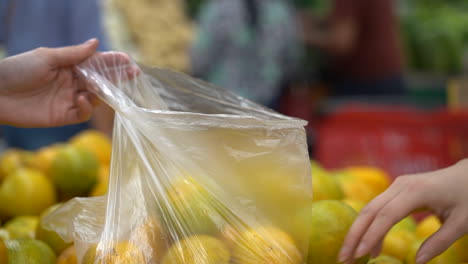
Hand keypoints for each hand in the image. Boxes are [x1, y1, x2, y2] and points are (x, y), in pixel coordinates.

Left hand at [0, 39, 135, 127]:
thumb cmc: (18, 70)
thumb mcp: (47, 57)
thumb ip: (74, 54)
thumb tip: (96, 42)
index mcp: (69, 66)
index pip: (95, 63)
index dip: (112, 62)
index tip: (127, 59)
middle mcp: (72, 82)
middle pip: (101, 80)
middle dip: (117, 77)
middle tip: (134, 73)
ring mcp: (69, 99)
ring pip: (96, 97)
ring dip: (103, 92)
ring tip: (104, 87)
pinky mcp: (64, 116)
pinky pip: (83, 113)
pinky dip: (88, 107)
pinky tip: (83, 99)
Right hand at [338, 159, 467, 263]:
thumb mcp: (462, 223)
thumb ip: (439, 242)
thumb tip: (418, 262)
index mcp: (416, 191)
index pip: (386, 215)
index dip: (371, 236)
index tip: (360, 255)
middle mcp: (401, 185)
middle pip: (369, 210)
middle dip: (354, 235)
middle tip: (343, 258)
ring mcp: (397, 185)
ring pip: (369, 209)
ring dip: (358, 232)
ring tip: (353, 256)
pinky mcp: (396, 189)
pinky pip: (377, 208)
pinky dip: (370, 227)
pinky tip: (369, 246)